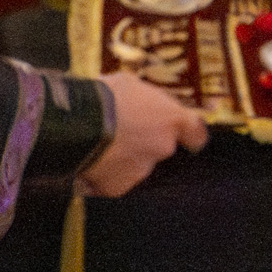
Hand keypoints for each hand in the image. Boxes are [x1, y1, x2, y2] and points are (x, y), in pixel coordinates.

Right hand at [83, 72, 206, 196]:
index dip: (188, 134)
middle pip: (160, 147)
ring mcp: (141, 170)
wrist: (75, 123)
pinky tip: (88, 160)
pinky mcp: (117, 187)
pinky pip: (113, 180)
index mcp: (172, 119)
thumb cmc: (104, 94)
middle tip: (120, 131)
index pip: (196, 133)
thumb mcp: (130, 84)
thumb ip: (143, 100)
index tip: (183, 134)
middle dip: (143, 141)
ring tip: (98, 145)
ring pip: (136, 165)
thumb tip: (140, 104)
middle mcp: (163, 148)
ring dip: (123, 157)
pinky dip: (104, 174)